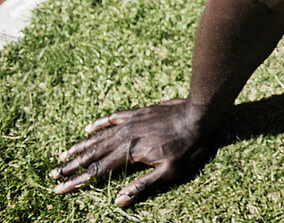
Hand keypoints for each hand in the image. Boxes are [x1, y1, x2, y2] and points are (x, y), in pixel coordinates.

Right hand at [49, 98, 216, 207]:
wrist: (200, 114)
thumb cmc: (189, 146)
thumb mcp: (170, 172)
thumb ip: (143, 186)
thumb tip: (118, 201)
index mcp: (130, 154)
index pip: (97, 171)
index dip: (77, 181)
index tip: (59, 188)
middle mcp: (125, 137)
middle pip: (92, 153)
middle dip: (71, 165)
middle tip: (52, 173)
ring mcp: (131, 123)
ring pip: (98, 136)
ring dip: (80, 146)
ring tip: (62, 154)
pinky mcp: (138, 112)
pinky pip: (113, 117)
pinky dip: (99, 123)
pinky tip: (88, 128)